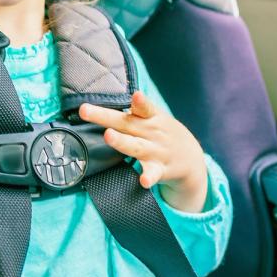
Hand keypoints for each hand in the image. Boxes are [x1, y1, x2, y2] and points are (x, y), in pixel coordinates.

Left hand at [79, 91, 207, 211]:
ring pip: (136, 147)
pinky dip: (148, 177)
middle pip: (127, 124)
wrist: (192, 158)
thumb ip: (135, 110)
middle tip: (84, 111)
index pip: (144, 107)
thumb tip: (104, 102)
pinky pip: (153, 174)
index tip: (135, 94)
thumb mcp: (155, 118)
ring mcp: (157, 151)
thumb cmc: (163, 133)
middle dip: (104, 117)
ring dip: (122, 142)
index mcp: (151, 118)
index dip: (140, 101)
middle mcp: (153, 132)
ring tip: (108, 136)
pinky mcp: (160, 170)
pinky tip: (144, 182)